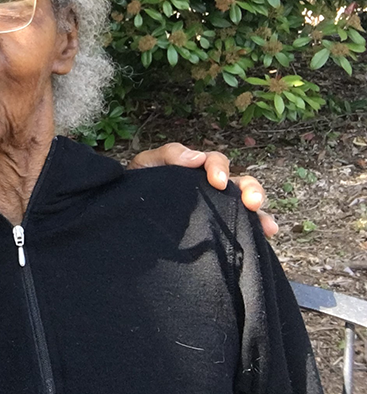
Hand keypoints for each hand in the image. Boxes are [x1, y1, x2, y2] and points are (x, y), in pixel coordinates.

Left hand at [127, 142, 278, 237]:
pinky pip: (242, 230)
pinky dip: (257, 232)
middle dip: (251, 190)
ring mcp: (216, 209)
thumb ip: (168, 154)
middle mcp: (211, 188)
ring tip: (267, 226)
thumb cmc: (139, 183)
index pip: (216, 162)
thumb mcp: (147, 164)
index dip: (219, 168)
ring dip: (260, 214)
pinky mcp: (216, 231)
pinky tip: (265, 239)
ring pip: (246, 207)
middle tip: (252, 202)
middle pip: (240, 183)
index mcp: (196, 170)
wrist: (125, 210)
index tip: (216, 182)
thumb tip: (196, 157)